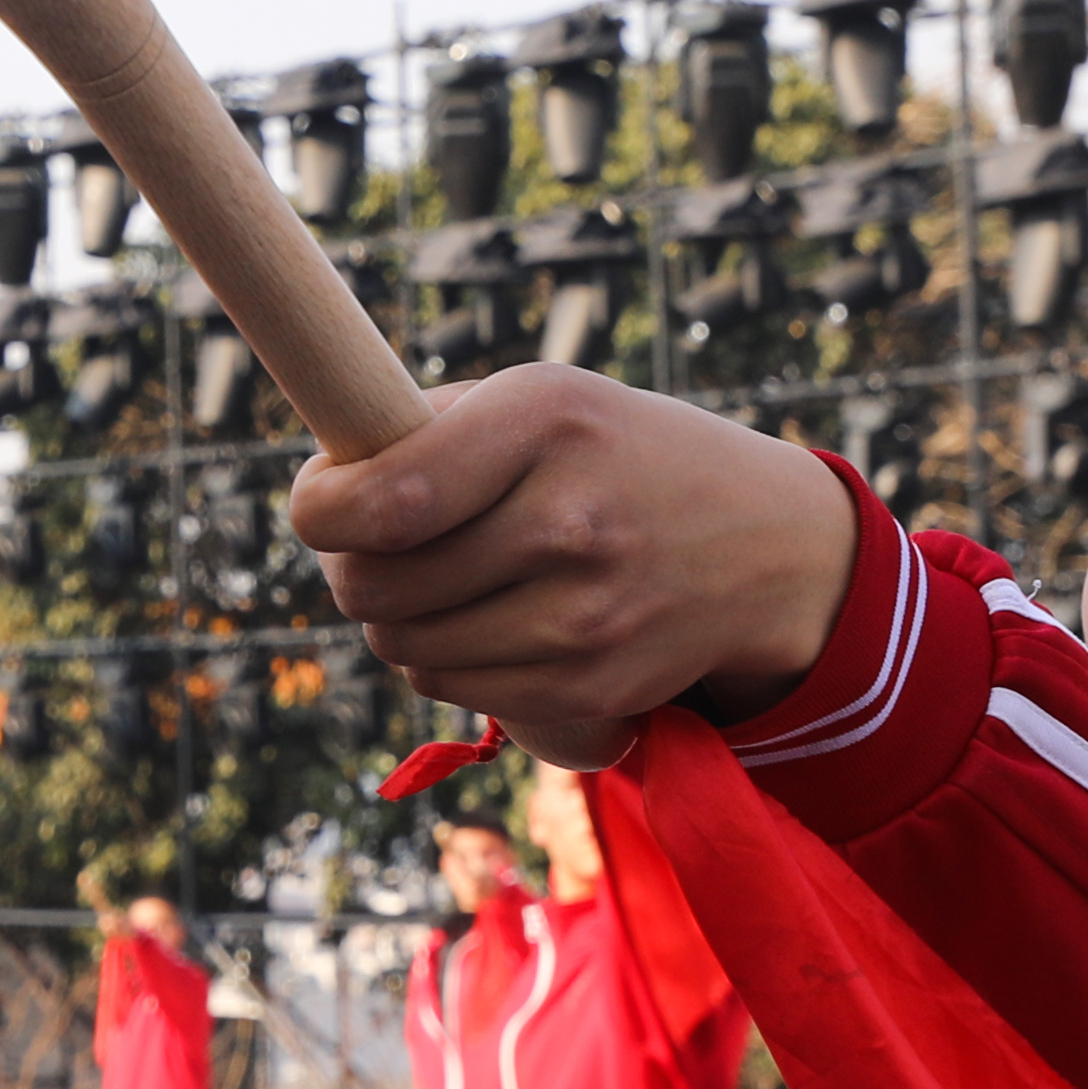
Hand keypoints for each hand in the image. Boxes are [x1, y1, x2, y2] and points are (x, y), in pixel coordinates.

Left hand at [287, 366, 858, 769]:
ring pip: (406, 649)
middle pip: (377, 587)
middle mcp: (568, 522)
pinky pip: (456, 688)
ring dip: (393, 621)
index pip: (384, 499)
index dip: (320, 512)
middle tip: (369, 549)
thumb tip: (326, 474)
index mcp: (546, 423)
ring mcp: (583, 616)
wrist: (768, 547)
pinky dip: (444, 660)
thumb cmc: (621, 458)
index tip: (319, 505)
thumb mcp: (547, 400)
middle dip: (350, 571)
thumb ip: (431, 428)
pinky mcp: (591, 686)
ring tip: (432, 583)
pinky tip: (483, 620)